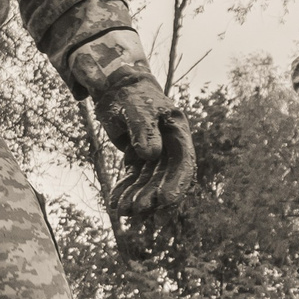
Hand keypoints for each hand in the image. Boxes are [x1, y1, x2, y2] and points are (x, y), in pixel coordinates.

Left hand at [94, 73, 196, 214]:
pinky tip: (115, 203)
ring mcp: (154, 153)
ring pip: (149, 181)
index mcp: (177, 131)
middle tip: (138, 210)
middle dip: (153, 195)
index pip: (183, 161)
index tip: (165, 201)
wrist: (115, 88)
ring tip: (122, 210)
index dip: (176, 183)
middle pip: (166, 176)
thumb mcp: (136, 109)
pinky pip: (134, 178)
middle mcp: (169, 145)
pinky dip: (125, 190)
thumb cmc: (128, 95)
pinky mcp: (139, 158)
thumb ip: (144, 130)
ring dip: (137, 197)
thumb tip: (152, 155)